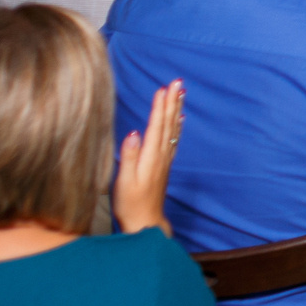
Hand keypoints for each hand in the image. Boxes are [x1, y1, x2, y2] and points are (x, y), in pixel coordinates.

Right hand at [113, 81, 184, 235]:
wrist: (145, 223)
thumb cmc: (131, 204)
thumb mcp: (124, 182)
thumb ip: (129, 157)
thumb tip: (134, 132)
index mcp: (150, 157)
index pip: (156, 126)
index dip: (160, 106)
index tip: (163, 87)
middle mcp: (161, 156)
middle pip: (168, 123)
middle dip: (172, 101)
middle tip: (177, 81)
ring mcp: (164, 160)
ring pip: (172, 129)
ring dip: (176, 109)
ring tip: (181, 93)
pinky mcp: (164, 166)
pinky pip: (173, 140)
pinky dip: (177, 126)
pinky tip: (180, 119)